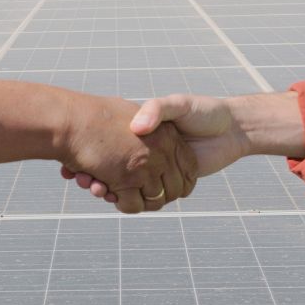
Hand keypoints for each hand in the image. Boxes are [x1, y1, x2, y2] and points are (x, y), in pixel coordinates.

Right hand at [63, 92, 304, 204]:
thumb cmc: (204, 113)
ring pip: (119, 185)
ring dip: (100, 186)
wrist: (231, 128)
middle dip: (90, 172)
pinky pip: (139, 199)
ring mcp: (154, 171)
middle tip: (73, 174)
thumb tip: (138, 127)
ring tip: (85, 181)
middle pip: (109, 169)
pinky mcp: (167, 185)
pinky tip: (104, 191)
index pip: (111, 148)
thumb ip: (158, 109)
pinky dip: (122, 200)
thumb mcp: (177, 104)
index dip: (92, 154)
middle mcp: (146, 154)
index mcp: (146, 136)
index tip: (74, 157)